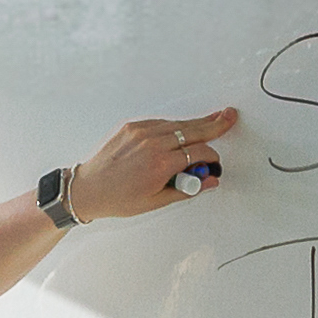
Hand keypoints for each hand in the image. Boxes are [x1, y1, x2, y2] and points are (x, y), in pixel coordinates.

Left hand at [68, 110, 241, 223]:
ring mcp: (141, 132)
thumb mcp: (157, 201)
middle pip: (192, 130)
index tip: (215, 163)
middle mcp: (152, 144)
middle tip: (230, 116)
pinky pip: (160, 123)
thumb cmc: (118, 198)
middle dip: (214, 124)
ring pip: (177, 124)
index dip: (211, 157)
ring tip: (212, 119)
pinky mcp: (132, 126)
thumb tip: (210, 181)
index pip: (198, 152)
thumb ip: (188, 189)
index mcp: (161, 164)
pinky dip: (173, 126)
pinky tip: (182, 129)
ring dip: (195, 124)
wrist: (88, 188)